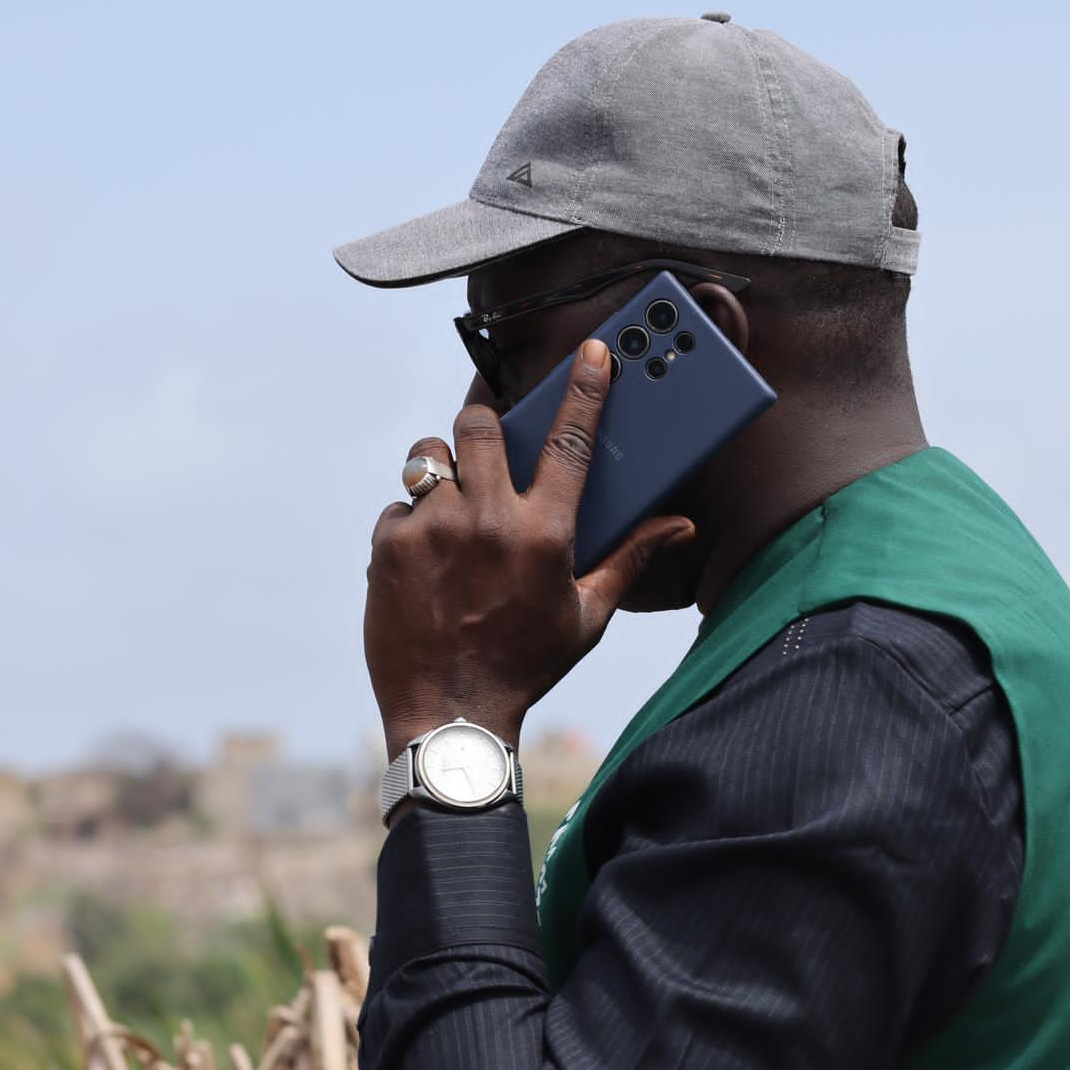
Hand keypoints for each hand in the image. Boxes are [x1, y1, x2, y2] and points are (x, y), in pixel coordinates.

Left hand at [365, 339, 694, 758]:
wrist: (449, 714)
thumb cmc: (525, 665)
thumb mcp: (587, 616)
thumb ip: (631, 559)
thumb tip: (679, 525)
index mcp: (545, 533)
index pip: (571, 440)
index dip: (584, 388)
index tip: (591, 354)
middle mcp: (488, 520)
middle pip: (478, 423)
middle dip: (483, 422)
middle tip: (488, 444)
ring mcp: (433, 529)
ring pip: (429, 456)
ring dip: (442, 470)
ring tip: (453, 507)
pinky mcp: (389, 546)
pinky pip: (400, 506)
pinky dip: (413, 524)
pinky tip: (427, 561)